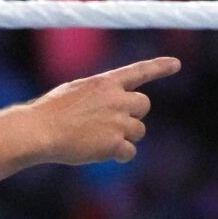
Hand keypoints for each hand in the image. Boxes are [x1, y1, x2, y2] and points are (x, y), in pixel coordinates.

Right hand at [23, 55, 178, 164]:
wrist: (40, 130)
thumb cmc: (50, 111)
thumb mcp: (75, 91)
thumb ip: (97, 94)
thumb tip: (110, 104)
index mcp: (105, 82)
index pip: (139, 71)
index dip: (159, 67)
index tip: (177, 64)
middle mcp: (116, 98)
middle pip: (144, 105)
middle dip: (134, 115)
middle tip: (114, 123)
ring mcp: (117, 120)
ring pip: (138, 130)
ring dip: (125, 136)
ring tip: (99, 139)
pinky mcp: (115, 142)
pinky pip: (129, 151)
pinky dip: (120, 154)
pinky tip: (102, 153)